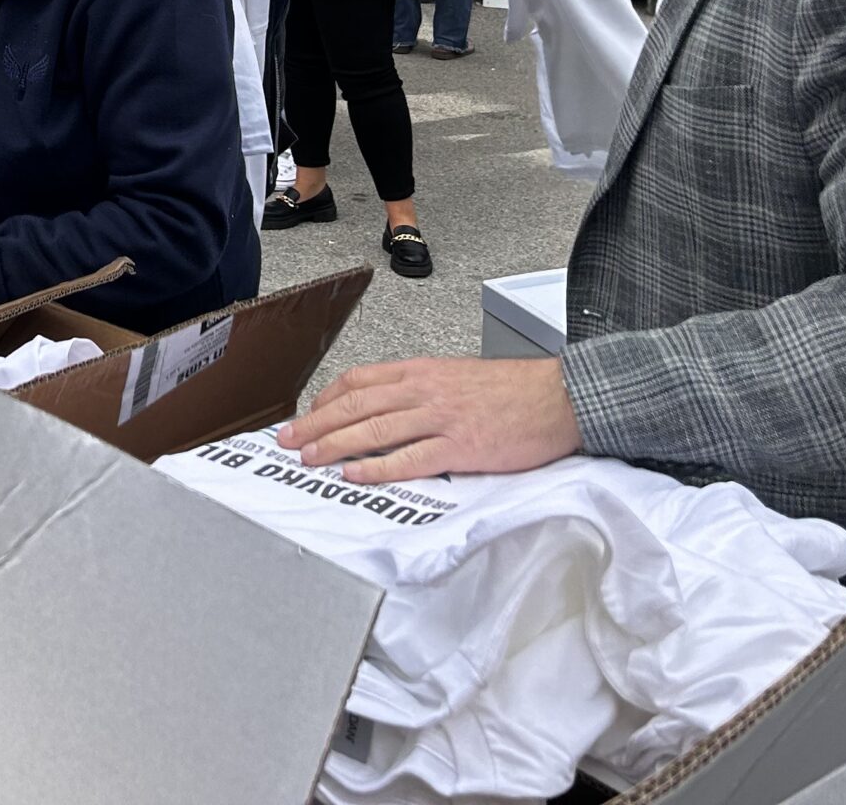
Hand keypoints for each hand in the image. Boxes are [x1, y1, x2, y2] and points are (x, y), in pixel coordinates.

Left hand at [277, 357, 579, 483]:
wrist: (559, 397)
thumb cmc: (514, 390)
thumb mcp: (458, 377)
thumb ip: (423, 389)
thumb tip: (391, 408)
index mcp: (422, 371)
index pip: (359, 381)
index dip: (326, 399)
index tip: (306, 415)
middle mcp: (424, 390)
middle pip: (355, 406)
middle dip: (315, 424)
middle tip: (287, 441)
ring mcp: (441, 418)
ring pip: (374, 431)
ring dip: (334, 445)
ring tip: (308, 458)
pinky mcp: (460, 447)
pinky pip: (409, 459)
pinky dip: (377, 468)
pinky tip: (354, 475)